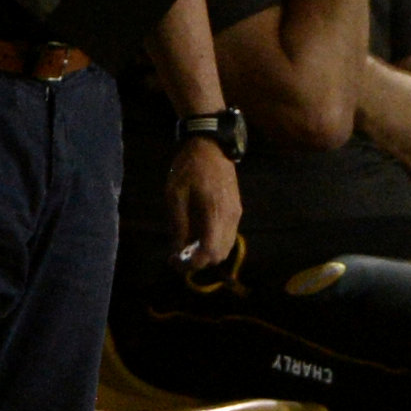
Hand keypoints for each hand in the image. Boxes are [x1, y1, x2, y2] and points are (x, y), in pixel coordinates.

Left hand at [164, 139, 241, 272]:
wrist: (210, 146)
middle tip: (177, 256)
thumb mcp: (175, 195)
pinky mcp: (236, 210)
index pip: (209, 252)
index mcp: (215, 212)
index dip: (192, 264)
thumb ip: (178, 225)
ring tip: (185, 246)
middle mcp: (230, 217)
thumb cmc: (189, 168)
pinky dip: (212, 244)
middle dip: (198, 262)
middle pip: (219, 255)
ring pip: (225, 248)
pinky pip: (227, 237)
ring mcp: (236, 214)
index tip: (174, 262)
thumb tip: (177, 251)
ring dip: (206, 254)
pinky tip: (195, 236)